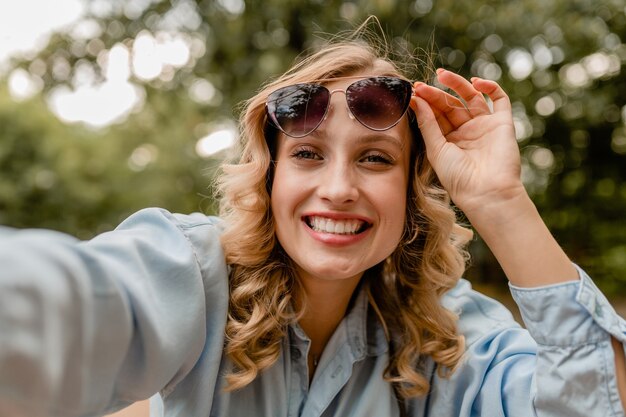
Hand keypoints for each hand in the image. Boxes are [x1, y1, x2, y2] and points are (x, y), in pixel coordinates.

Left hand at [411, 69, 524, 216]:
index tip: (413, 93)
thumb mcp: (436, 149)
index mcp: (448, 140)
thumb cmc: (458, 177)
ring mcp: (484, 126)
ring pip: (471, 97)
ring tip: (442, 75)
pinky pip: (499, 99)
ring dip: (458, 84)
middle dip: (436, 94)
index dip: (426, 103)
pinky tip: (475, 82)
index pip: (436, 115)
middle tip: (422, 86)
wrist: (486, 192)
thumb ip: (428, 124)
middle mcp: (466, 131)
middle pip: (451, 104)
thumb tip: (416, 100)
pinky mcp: (502, 123)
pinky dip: (490, 87)